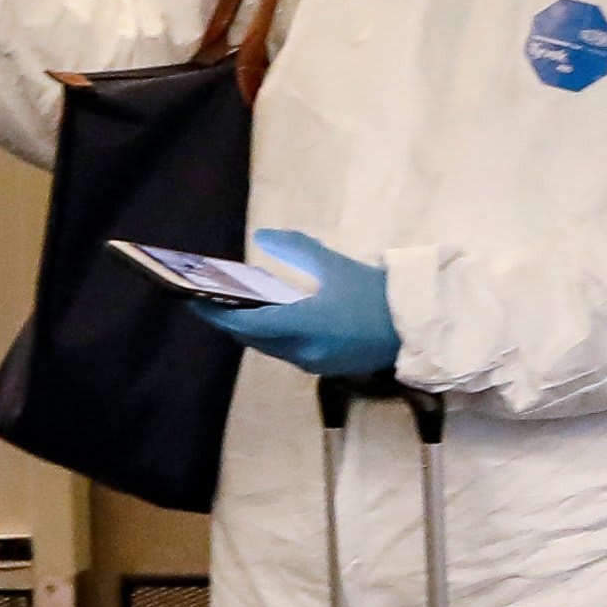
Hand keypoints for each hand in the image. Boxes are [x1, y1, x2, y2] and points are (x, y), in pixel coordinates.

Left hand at [200, 227, 400, 387]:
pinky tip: (269, 319)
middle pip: (252, 339)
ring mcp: (314, 364)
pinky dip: (273, 336)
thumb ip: (294, 248)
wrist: (415, 326)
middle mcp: (302, 352)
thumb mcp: (333, 263)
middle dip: (229, 321)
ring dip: (251, 330)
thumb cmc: (375, 292)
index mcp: (302, 326)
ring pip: (270, 348)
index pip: (245, 324)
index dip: (215, 314)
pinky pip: (288, 352)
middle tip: (209, 299)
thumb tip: (262, 237)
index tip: (192, 299)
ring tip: (234, 307)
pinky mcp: (326, 368)